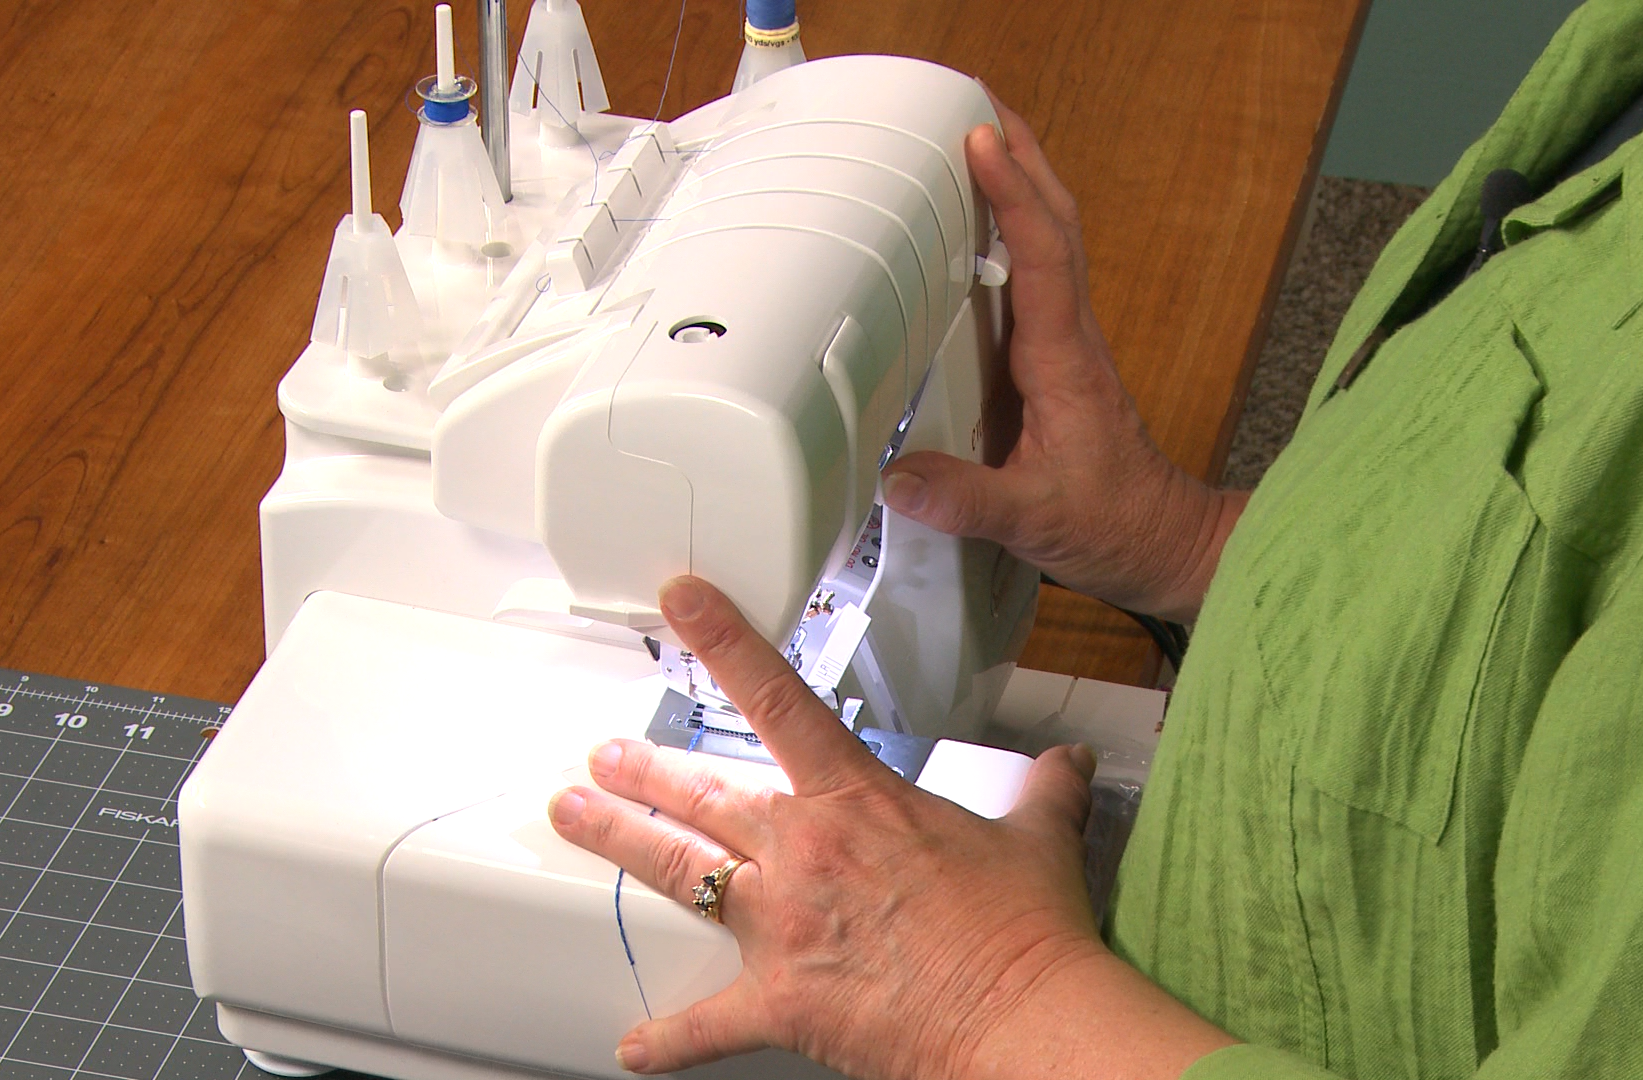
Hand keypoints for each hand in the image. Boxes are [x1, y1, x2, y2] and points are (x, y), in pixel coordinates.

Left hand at [548, 577, 1234, 1079]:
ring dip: (616, 840)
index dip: (725, 641)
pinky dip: (666, 1040)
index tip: (682, 601)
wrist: (1019, 1018)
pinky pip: (706, 1024)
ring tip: (571, 816)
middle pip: (702, 794)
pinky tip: (631, 1046)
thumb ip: (1042, 793)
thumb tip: (1071, 768)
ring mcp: (781, 924)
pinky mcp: (778, 1000)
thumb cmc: (1024, 933)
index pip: (780, 699)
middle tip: (603, 754)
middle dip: (643, 769)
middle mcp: (804, 851)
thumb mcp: (1038, 842)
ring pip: (676, 870)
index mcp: (859, 800)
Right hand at [879, 95, 1244, 623]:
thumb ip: (968, 500)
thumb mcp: (1036, 520)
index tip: (981, 143)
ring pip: (1053, 243)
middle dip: (1023, 158)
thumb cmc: (1112, 526)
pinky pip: (1038, 277)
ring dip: (1023, 185)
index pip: (1043, 256)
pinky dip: (1015, 233)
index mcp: (1063, 362)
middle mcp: (1069, 341)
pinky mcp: (1057, 364)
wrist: (1161, 543)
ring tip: (981, 142)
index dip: (1012, 194)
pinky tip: (982, 231)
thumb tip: (900, 478)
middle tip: (979, 106)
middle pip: (1056, 224)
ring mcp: (1067, 347)